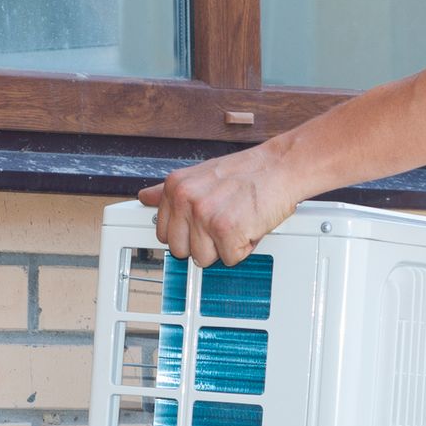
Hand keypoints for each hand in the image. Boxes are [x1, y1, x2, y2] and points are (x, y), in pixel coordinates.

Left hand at [137, 141, 302, 266]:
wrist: (280, 166)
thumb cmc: (247, 173)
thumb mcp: (200, 176)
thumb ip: (169, 191)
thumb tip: (145, 197)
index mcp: (175, 187)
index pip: (164, 234)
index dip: (187, 235)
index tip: (201, 227)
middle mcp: (186, 199)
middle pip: (181, 251)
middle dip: (205, 244)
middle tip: (223, 222)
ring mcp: (204, 215)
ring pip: (204, 258)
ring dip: (225, 247)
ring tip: (237, 221)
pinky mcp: (226, 230)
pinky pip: (230, 258)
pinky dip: (244, 248)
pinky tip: (248, 225)